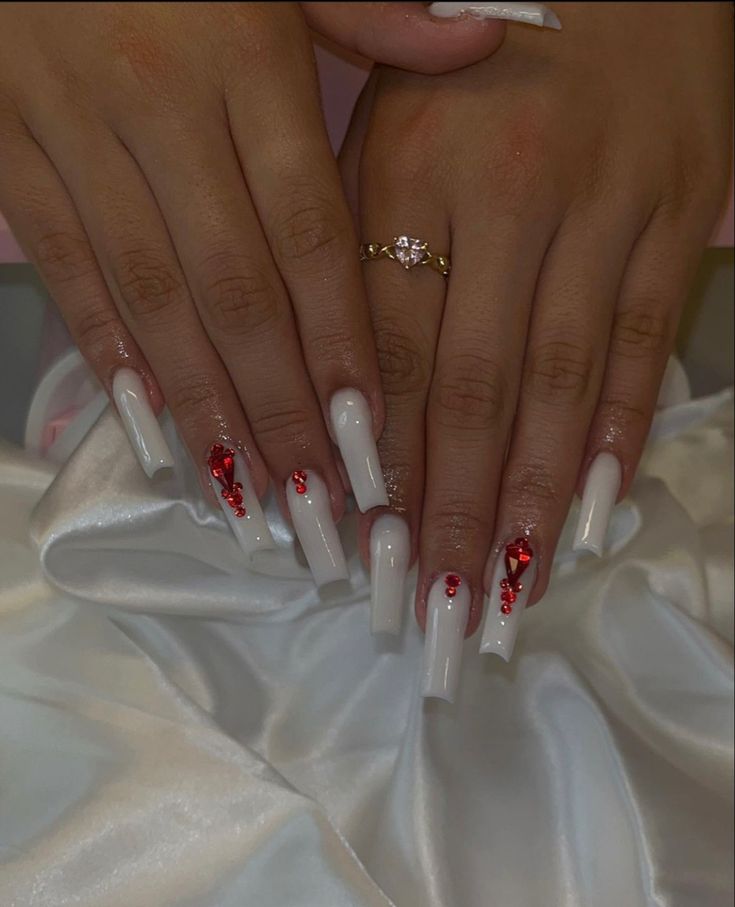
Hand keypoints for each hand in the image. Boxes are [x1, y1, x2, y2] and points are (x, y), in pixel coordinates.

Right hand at [0, 2, 504, 574]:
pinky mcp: (7, 149)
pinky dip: (108, 352)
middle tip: (321, 505)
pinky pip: (67, 267)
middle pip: (236, 290)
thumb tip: (483, 39)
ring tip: (249, 495)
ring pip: (151, 297)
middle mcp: (160, 105)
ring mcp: (74, 131)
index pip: (309, 232)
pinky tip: (150, 426)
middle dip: (280, 408)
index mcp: (243, 55)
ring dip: (204, 405)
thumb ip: (373, 6)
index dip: (340, 343)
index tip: (369, 437)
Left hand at [341, 1, 731, 694]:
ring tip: (509, 592)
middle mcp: (513, 196)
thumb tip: (340, 395)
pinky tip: (591, 514)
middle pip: (474, 389)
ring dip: (533, 500)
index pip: (389, 351)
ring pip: (564, 384)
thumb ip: (357, 247)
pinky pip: (646, 345)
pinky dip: (619, 436)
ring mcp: (609, 208)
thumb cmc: (473, 53)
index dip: (380, 462)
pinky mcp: (681, 216)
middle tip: (436, 614)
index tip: (367, 553)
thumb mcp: (386, 121)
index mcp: (413, 170)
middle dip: (454, 513)